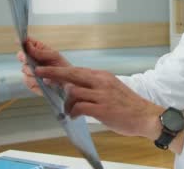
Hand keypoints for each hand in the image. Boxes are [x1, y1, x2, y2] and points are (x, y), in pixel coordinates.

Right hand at [17, 37, 70, 95]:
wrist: (68, 82)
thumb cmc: (63, 66)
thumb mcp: (54, 56)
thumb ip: (39, 52)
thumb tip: (27, 45)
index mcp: (38, 50)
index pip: (27, 42)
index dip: (23, 41)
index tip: (20, 41)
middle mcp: (32, 60)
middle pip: (22, 57)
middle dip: (28, 59)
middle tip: (35, 62)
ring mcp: (30, 71)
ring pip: (24, 70)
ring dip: (33, 72)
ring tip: (44, 74)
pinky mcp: (31, 83)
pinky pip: (28, 82)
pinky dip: (36, 82)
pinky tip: (44, 82)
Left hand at [34, 66, 163, 139]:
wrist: (146, 116)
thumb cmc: (127, 105)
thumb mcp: (111, 88)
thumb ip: (94, 86)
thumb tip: (73, 87)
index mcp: (102, 76)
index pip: (76, 69)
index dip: (58, 69)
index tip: (44, 68)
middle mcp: (101, 82)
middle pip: (72, 74)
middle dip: (52, 72)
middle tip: (37, 71)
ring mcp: (102, 95)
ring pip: (74, 92)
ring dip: (67, 103)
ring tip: (70, 111)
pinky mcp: (102, 109)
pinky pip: (80, 107)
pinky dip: (74, 112)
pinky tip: (76, 116)